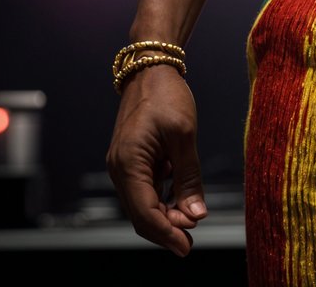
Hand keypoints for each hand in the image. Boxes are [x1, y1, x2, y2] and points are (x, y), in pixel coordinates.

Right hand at [106, 64, 207, 255]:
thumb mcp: (184, 135)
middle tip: (193, 235)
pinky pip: (144, 189)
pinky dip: (162, 198)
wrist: (151, 67)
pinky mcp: (131, 160)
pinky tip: (181, 197)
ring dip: (165, 214)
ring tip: (192, 215)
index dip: (167, 234)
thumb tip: (196, 215)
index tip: (187, 247)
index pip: (144, 213)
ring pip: (142, 204)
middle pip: (140, 214)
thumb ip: (189, 176)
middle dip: (167, 227)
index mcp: (128, 163)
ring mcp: (123, 165)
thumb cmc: (167, 95)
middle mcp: (119, 169)